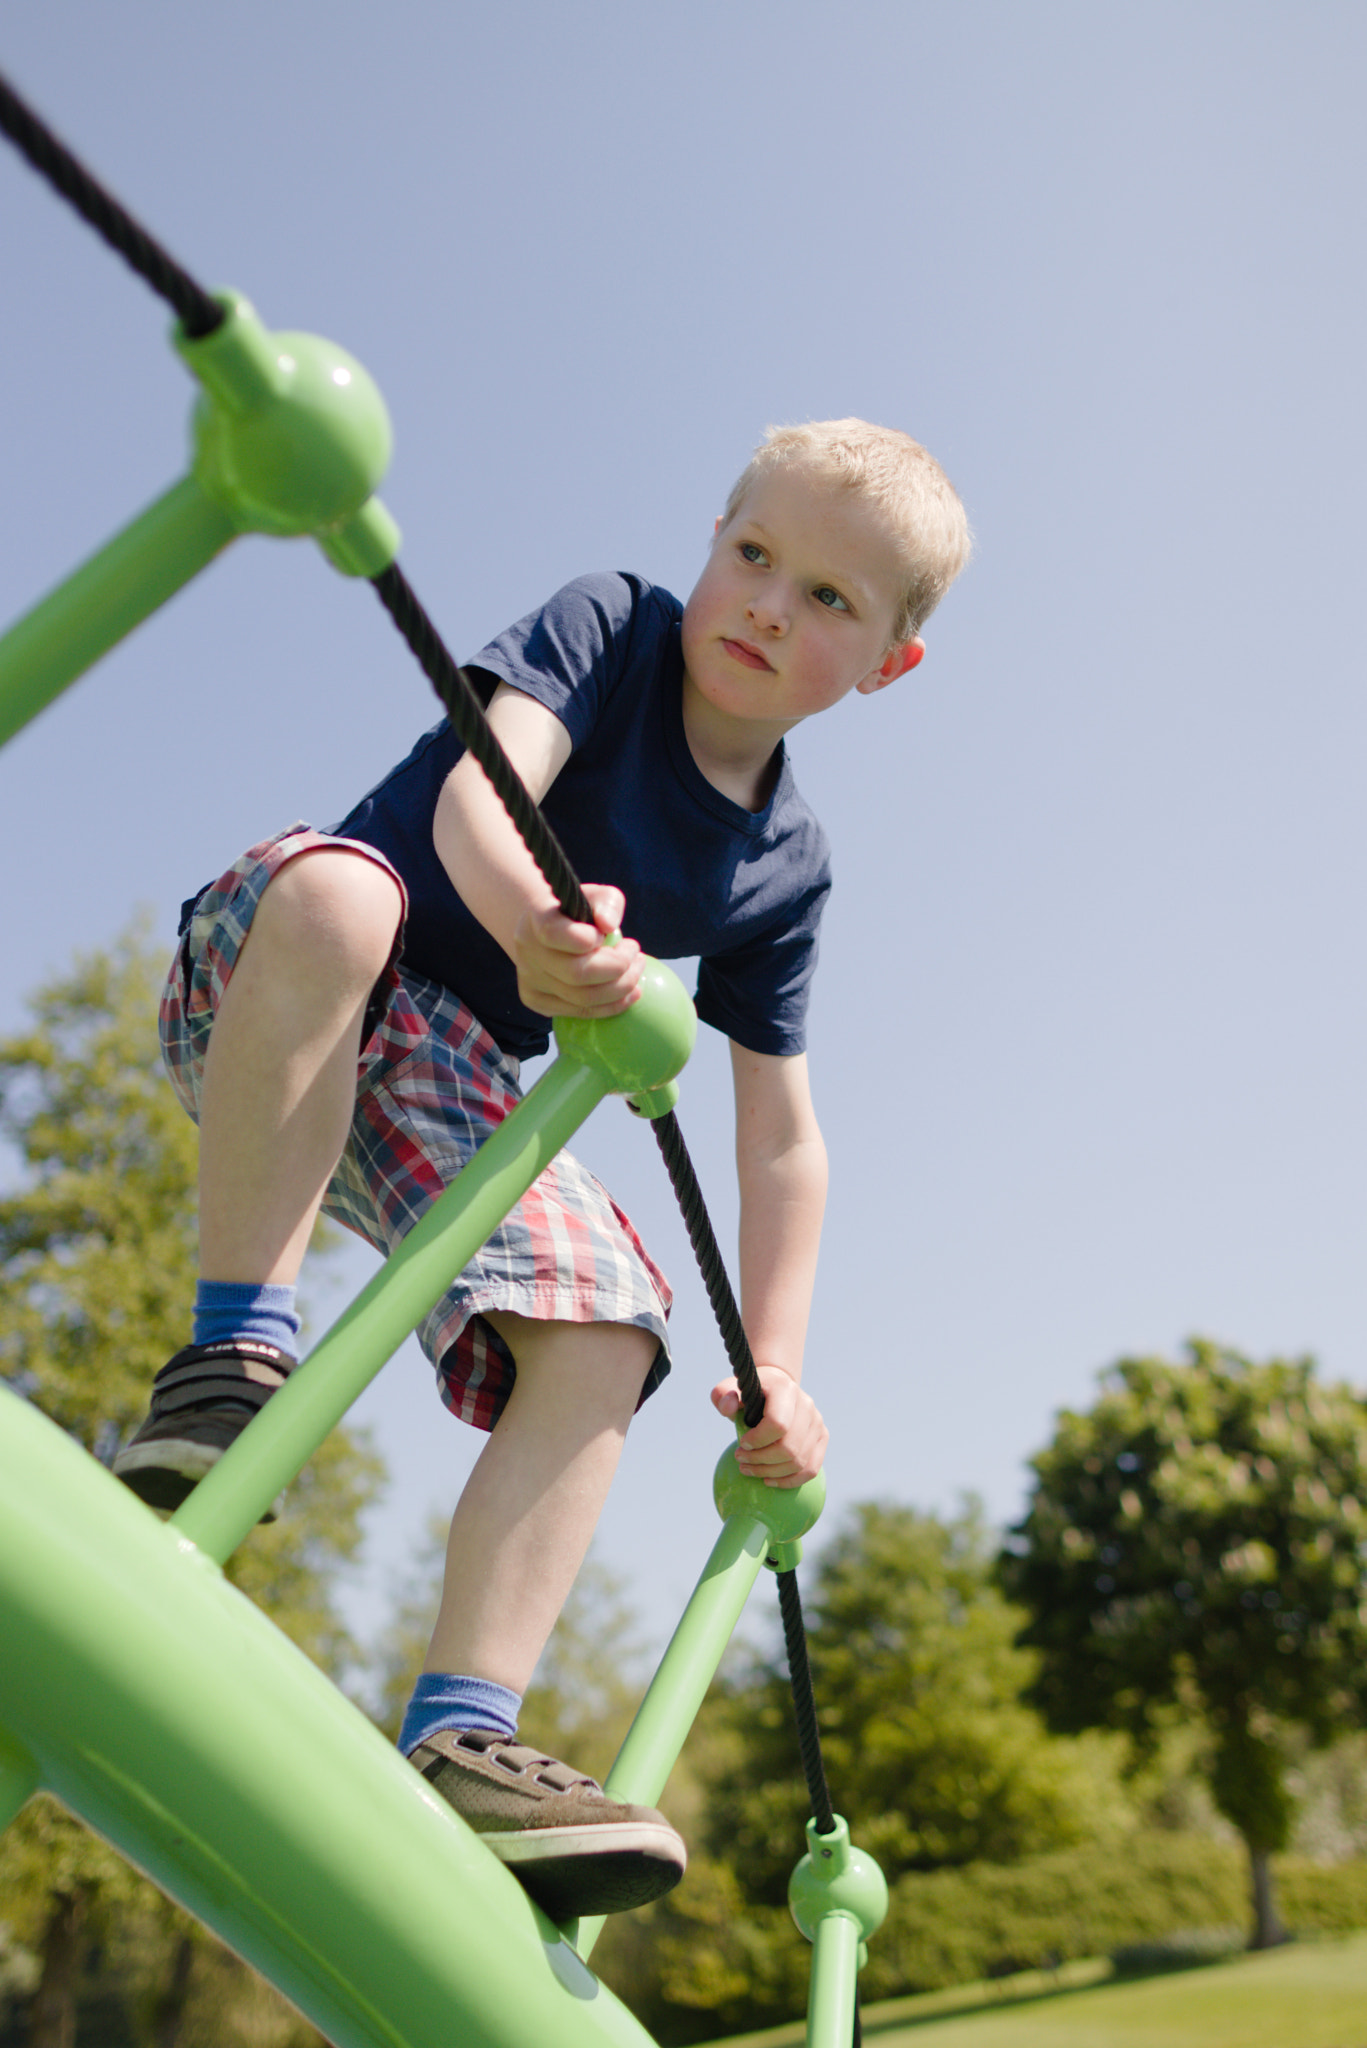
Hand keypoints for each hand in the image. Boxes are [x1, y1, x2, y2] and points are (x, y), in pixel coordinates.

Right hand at [511, 883, 642, 1017]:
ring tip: (636, 970)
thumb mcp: (596, 895)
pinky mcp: (537, 1001)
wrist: (546, 931)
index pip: (555, 934)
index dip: (588, 939)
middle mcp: (528, 952)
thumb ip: (606, 903)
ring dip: (621, 988)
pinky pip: (581, 1012)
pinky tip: (629, 992)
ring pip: (582, 999)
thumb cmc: (577, 912)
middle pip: (576, 973)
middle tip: (635, 953)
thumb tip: (609, 924)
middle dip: (618, 967)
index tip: (605, 933)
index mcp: (536, 919)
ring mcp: (530, 980)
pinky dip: (612, 1005)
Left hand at [710, 1364, 827, 1487]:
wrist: (776, 1387)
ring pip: (799, 1461)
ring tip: (750, 1470)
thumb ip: (722, 1395)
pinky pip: (811, 1468)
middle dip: (761, 1460)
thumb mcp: (730, 1389)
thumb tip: (728, 1406)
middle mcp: (807, 1405)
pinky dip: (789, 1481)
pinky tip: (769, 1480)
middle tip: (741, 1461)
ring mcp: (817, 1422)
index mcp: (785, 1390)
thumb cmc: (750, 1392)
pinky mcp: (822, 1437)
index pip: (778, 1424)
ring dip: (771, 1472)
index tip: (742, 1443)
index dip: (758, 1440)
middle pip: (789, 1448)